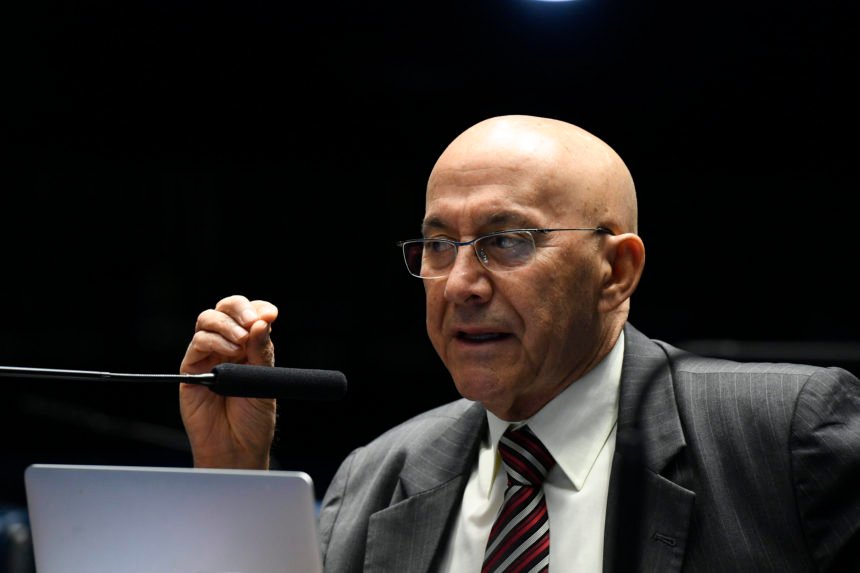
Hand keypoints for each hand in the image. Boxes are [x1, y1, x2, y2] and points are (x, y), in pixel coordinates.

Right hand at [179, 295, 278, 468]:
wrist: (238, 448)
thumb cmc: (253, 420)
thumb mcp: (265, 382)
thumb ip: (262, 351)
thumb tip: (263, 322)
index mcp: (249, 346)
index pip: (250, 314)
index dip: (258, 308)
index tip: (271, 314)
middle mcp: (227, 347)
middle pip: (226, 309)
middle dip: (240, 308)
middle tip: (253, 321)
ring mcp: (208, 356)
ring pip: (208, 320)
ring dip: (227, 324)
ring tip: (241, 342)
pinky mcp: (191, 369)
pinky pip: (198, 342)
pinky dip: (214, 341)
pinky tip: (229, 352)